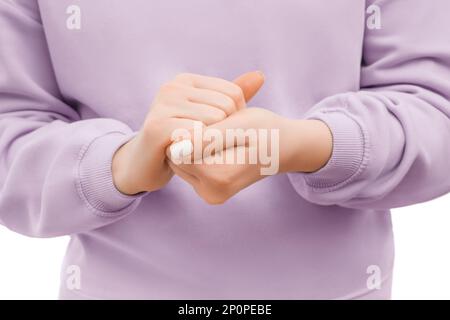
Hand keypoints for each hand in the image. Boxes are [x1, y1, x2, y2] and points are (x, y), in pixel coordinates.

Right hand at [112, 72, 264, 194]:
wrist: (144, 165)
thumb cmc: (180, 140)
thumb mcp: (207, 115)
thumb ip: (232, 97)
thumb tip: (261, 75)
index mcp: (186, 81)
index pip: (234, 93)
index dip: (236, 118)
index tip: (220, 134)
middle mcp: (173, 87)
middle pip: (226, 106)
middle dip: (226, 130)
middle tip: (209, 145)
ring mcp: (162, 105)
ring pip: (215, 120)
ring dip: (213, 141)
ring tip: (199, 150)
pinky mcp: (157, 127)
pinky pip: (197, 135)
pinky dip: (201, 149)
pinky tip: (192, 155)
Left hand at [167, 107, 331, 203]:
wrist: (282, 147)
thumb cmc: (265, 131)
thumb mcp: (240, 126)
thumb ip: (208, 138)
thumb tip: (175, 146)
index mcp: (218, 178)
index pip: (178, 150)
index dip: (190, 130)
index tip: (216, 123)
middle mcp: (210, 193)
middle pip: (177, 158)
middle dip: (191, 139)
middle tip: (220, 130)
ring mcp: (208, 194)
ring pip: (180, 161)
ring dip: (194, 145)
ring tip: (221, 138)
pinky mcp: (206, 189)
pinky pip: (188, 165)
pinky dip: (198, 152)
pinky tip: (218, 146)